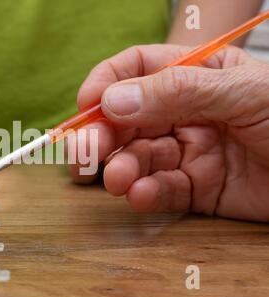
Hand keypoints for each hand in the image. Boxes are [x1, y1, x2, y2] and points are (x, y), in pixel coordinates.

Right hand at [71, 44, 268, 221]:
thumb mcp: (244, 91)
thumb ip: (178, 91)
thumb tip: (113, 100)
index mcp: (197, 75)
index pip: (138, 69)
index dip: (107, 83)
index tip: (86, 105)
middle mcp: (187, 112)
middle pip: (128, 118)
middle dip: (103, 134)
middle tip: (86, 151)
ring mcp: (190, 151)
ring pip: (140, 157)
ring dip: (122, 168)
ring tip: (117, 178)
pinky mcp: (198, 189)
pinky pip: (162, 190)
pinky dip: (146, 194)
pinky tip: (140, 195)